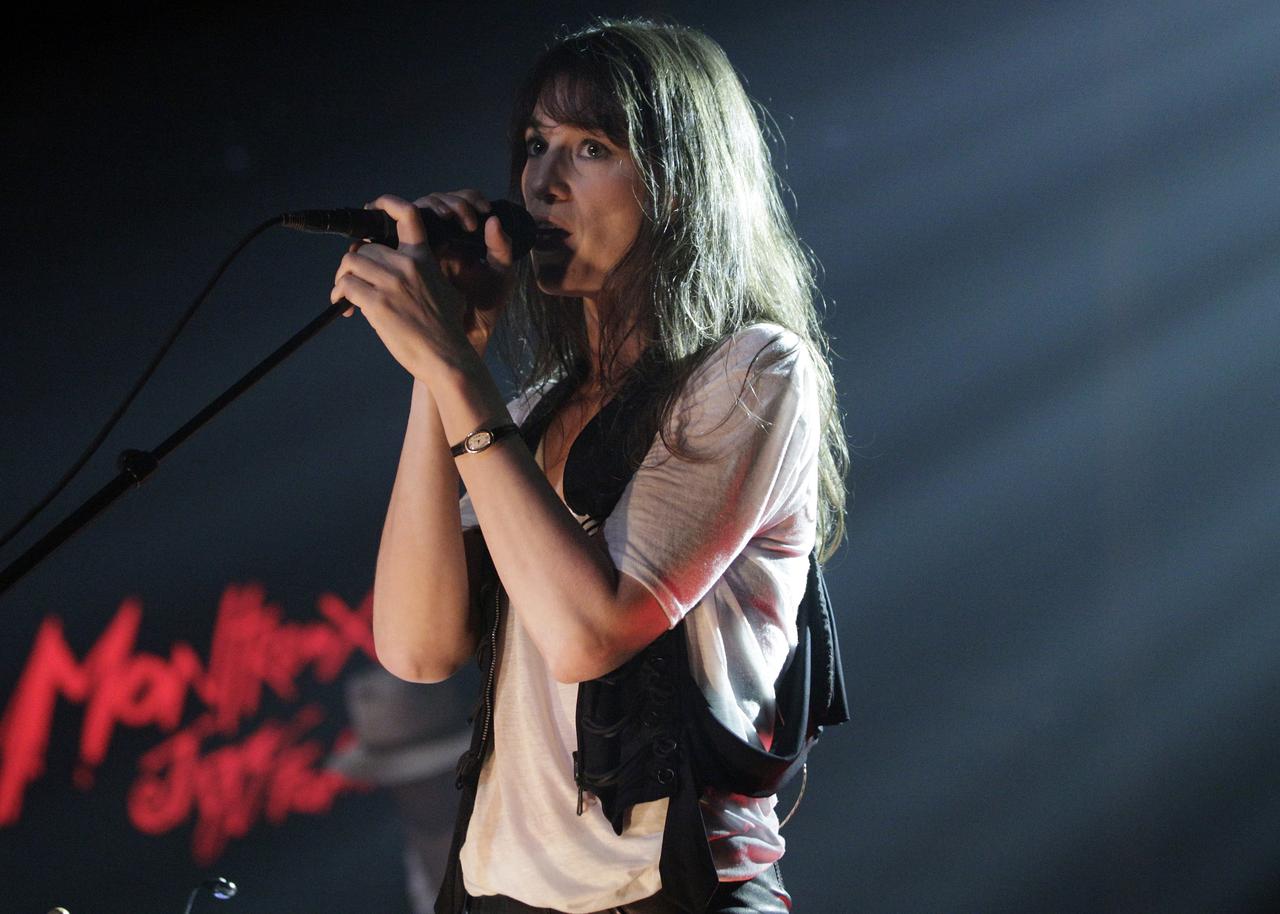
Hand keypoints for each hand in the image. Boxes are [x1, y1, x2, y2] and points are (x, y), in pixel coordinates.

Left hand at [331, 192, 513, 378]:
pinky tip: (344, 309)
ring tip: (344, 296)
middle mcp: (407, 265)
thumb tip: (409, 272)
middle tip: (351, 281)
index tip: (372, 207)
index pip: (407, 216)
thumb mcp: (447, 291)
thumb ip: (428, 274)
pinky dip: (339, 295)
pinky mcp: (377, 303)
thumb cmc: (447, 330)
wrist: (446, 357)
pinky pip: (346, 286)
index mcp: (424, 258)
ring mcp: (391, 283)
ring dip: (343, 278)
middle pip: (365, 248)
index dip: (387, 203)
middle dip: (354, 264)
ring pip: (351, 263)